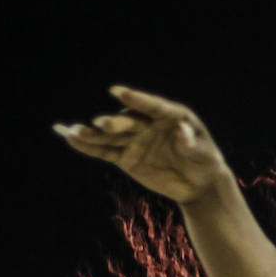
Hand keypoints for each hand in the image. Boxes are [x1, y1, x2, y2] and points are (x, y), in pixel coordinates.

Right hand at [54, 86, 232, 205]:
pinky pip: (105, 151)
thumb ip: (192, 144)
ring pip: (111, 136)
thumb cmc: (206, 162)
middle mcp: (148, 124)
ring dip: (93, 134)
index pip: (152, 106)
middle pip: (129, 122)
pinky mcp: (126, 157)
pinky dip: (88, 146)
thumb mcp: (206, 154)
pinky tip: (69, 138)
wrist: (199, 184)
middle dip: (115, 123)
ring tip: (73, 131)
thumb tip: (182, 134)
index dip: (136, 100)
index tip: (117, 92)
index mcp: (171, 116)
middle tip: (102, 124)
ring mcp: (135, 140)